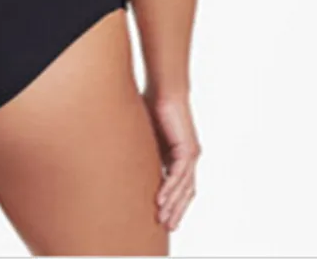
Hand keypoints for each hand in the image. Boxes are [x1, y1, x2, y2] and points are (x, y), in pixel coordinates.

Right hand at [143, 92, 200, 231]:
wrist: (164, 89)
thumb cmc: (153, 105)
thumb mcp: (146, 134)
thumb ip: (142, 148)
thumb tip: (126, 154)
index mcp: (180, 154)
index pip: (179, 184)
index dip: (173, 201)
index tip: (164, 216)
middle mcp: (189, 157)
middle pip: (185, 191)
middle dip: (177, 210)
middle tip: (167, 227)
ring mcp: (190, 154)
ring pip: (184, 186)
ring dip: (174, 204)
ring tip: (163, 219)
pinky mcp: (187, 149)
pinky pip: (180, 175)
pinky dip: (171, 189)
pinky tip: (161, 200)